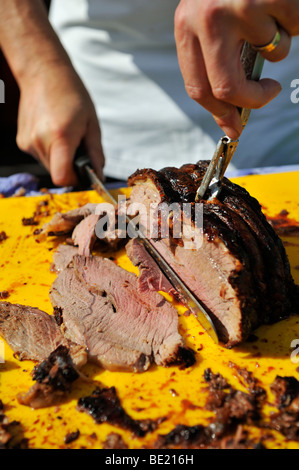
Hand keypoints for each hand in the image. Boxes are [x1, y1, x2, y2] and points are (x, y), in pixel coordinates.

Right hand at [17, 61, 104, 185]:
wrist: (43, 73)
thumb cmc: (71, 94)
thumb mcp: (92, 123)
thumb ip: (96, 152)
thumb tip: (99, 174)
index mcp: (60, 136)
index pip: (62, 177)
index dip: (75, 179)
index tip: (83, 173)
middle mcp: (40, 141)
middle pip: (57, 173)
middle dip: (70, 167)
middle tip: (77, 147)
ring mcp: (28, 142)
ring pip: (48, 166)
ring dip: (59, 158)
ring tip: (64, 135)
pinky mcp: (22, 141)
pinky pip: (40, 156)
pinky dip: (49, 151)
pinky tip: (52, 132)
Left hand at [174, 0, 297, 138]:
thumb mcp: (206, 17)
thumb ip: (214, 59)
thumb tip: (230, 113)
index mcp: (186, 27)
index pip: (198, 88)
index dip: (219, 113)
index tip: (234, 128)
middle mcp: (208, 18)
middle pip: (228, 88)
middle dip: (254, 101)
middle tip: (268, 93)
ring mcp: (241, 6)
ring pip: (272, 53)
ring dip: (280, 42)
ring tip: (272, 15)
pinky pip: (295, 28)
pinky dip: (296, 21)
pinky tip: (283, 1)